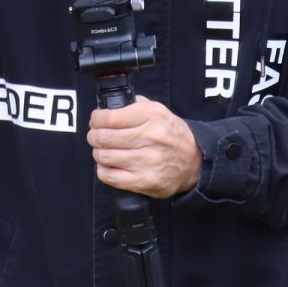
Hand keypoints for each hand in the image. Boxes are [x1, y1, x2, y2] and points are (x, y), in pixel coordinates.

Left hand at [87, 97, 201, 198]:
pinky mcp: (144, 181)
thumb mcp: (159, 111)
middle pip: (103, 137)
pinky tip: (109, 165)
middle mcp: (150, 138)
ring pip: (104, 156)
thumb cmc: (172, 136)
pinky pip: (109, 176)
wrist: (194, 162)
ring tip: (103, 150)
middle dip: (94, 136)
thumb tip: (110, 106)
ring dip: (98, 153)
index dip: (96, 119)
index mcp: (152, 116)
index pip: (109, 117)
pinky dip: (103, 170)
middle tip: (95, 136)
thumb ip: (135, 105)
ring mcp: (146, 161)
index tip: (96, 120)